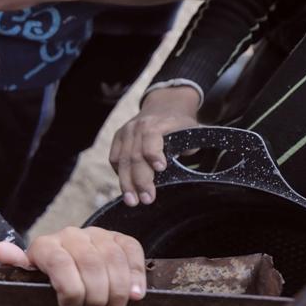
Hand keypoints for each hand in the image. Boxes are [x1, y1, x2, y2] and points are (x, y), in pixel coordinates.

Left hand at [0, 227, 145, 305]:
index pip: (60, 263)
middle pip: (90, 264)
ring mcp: (97, 235)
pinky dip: (136, 274)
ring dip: (117, 292)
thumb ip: (16, 264)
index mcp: (46, 245)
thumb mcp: (27, 275)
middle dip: (94, 295)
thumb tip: (1, 251)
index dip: (69, 290)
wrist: (64, 260)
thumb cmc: (46, 277)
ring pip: (113, 260)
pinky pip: (132, 251)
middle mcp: (72, 235)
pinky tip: (136, 295)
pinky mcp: (119, 238)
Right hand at [108, 86, 200, 206]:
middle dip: (140, 180)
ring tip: (132, 201)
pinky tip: (127, 187)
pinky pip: (114, 159)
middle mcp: (137, 127)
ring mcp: (125, 132)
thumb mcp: (190, 130)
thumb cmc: (179, 123)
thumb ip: (188, 148)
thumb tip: (184, 170)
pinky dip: (120, 174)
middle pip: (134, 156)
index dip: (154, 154)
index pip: (151, 139)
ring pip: (121, 161)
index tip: (160, 169)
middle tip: (147, 199)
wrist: (163, 105)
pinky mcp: (117, 138)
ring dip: (126, 183)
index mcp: (156, 123)